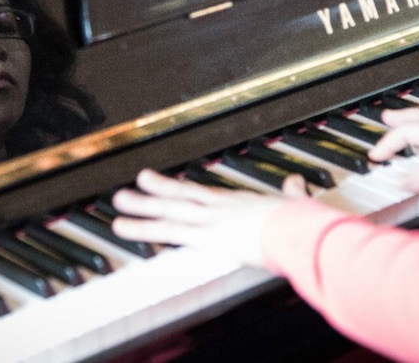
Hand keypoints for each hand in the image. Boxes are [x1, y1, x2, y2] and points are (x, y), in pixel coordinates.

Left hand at [112, 169, 307, 266]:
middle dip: (156, 190)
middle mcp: (219, 207)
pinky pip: (166, 231)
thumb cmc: (300, 221)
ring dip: (140, 206)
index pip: (204, 195)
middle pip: (180, 196)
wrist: (298, 230)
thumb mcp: (295, 202)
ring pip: (167, 209)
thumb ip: (292, 192)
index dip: (184, 190)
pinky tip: (123, 227)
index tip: (170, 185)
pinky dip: (142, 228)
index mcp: (239, 201)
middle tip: (133, 185)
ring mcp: (208, 219)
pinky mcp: (204, 236)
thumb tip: (296, 183)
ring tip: (119, 201)